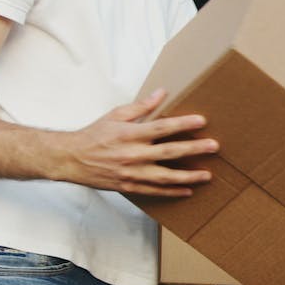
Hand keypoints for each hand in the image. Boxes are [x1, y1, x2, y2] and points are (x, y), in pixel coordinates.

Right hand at [53, 89, 217, 196]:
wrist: (71, 159)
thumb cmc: (94, 135)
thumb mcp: (115, 115)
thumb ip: (141, 107)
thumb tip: (161, 93)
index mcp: (130, 134)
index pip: (161, 128)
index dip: (182, 124)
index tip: (201, 121)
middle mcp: (132, 154)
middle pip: (169, 152)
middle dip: (194, 149)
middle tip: (214, 146)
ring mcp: (131, 173)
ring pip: (165, 177)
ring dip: (188, 176)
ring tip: (207, 175)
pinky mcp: (129, 186)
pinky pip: (154, 192)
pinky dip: (171, 192)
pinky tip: (187, 191)